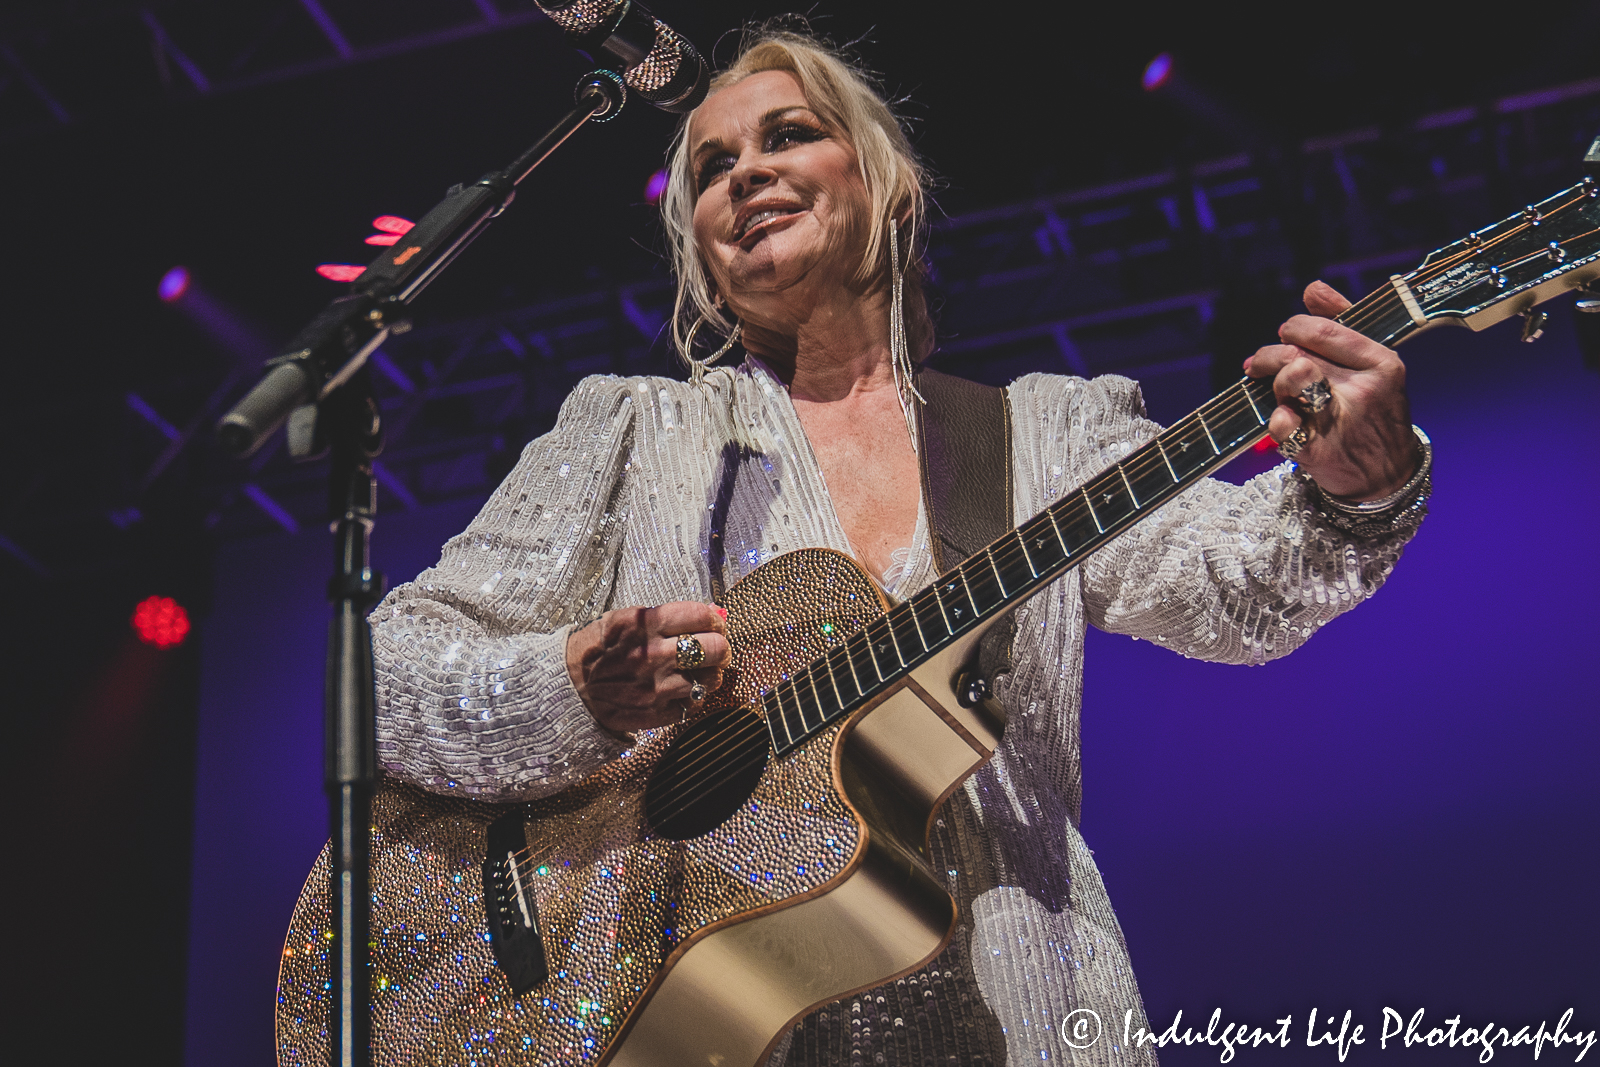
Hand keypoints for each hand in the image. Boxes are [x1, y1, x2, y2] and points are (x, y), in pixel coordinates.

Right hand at [565, 602, 731, 733]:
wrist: (567, 685)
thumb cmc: (597, 648)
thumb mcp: (624, 620)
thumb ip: (665, 617)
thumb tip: (709, 615)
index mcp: (644, 625)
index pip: (702, 617)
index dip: (714, 620)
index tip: (713, 625)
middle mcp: (653, 655)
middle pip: (715, 648)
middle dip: (720, 647)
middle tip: (714, 648)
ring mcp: (656, 687)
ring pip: (710, 680)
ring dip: (709, 674)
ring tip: (698, 671)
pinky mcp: (656, 712)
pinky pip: (693, 704)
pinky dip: (692, 697)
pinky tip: (680, 689)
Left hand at [1245, 281, 1418, 499]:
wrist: (1387, 476)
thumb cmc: (1375, 412)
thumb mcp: (1375, 366)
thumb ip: (1343, 322)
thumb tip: (1313, 288)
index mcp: (1382, 363)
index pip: (1323, 330)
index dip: (1292, 329)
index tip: (1285, 336)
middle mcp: (1365, 390)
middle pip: (1299, 355)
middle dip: (1271, 356)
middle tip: (1261, 364)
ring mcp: (1342, 421)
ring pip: (1291, 381)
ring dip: (1273, 382)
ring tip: (1275, 389)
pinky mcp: (1319, 451)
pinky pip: (1282, 424)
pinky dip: (1274, 418)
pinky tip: (1281, 419)